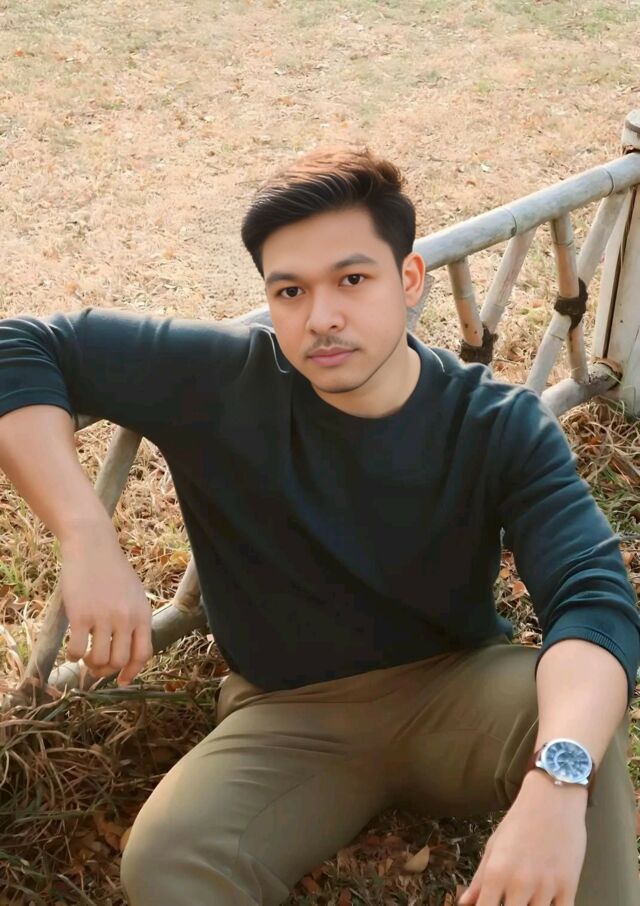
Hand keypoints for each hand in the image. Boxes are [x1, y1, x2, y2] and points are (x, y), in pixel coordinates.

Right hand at [60, 522, 152, 685]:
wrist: (92, 546)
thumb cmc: (112, 570)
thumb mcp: (134, 594)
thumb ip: (135, 620)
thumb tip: (128, 655)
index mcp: (142, 614)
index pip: (143, 654)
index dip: (132, 672)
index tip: (122, 680)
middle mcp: (126, 618)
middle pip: (119, 661)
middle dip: (106, 670)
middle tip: (96, 665)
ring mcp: (103, 617)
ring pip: (98, 660)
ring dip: (89, 664)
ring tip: (85, 655)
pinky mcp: (80, 615)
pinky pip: (76, 650)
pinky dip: (72, 656)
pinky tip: (71, 649)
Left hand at [458, 769, 586, 905]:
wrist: (552, 799)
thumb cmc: (519, 822)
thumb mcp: (493, 846)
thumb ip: (479, 879)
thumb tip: (464, 903)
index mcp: (496, 873)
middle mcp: (520, 883)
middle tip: (511, 901)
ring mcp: (546, 887)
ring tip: (527, 900)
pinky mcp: (569, 887)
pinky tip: (548, 903)